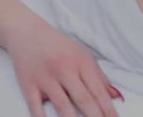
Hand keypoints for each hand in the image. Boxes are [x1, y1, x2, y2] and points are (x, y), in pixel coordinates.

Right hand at [5, 21, 120, 116]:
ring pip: (62, 105)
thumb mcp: (82, 55)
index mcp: (82, 62)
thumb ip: (98, 76)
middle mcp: (65, 69)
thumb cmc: (59, 46)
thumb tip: (114, 96)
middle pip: (83, 99)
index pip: (98, 91)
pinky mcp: (28, 84)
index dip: (108, 110)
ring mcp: (46, 78)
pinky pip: (35, 106)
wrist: (28, 33)